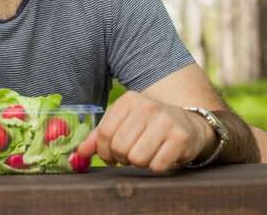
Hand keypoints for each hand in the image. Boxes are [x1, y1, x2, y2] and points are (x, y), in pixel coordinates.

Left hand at [76, 91, 214, 172]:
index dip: (104, 152)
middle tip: (131, 154)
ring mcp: (166, 120)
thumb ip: (99, 137)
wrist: (188, 124)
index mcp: (129, 100)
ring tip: (147, 152)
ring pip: (138, 158)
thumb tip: (78, 153)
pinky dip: (157, 166)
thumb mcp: (124, 123)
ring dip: (140, 163)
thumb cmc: (149, 126)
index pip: (105, 133)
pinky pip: (157, 165)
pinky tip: (162, 154)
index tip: (110, 156)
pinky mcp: (180, 137)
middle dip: (123, 158)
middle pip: (120, 147)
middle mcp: (147, 106)